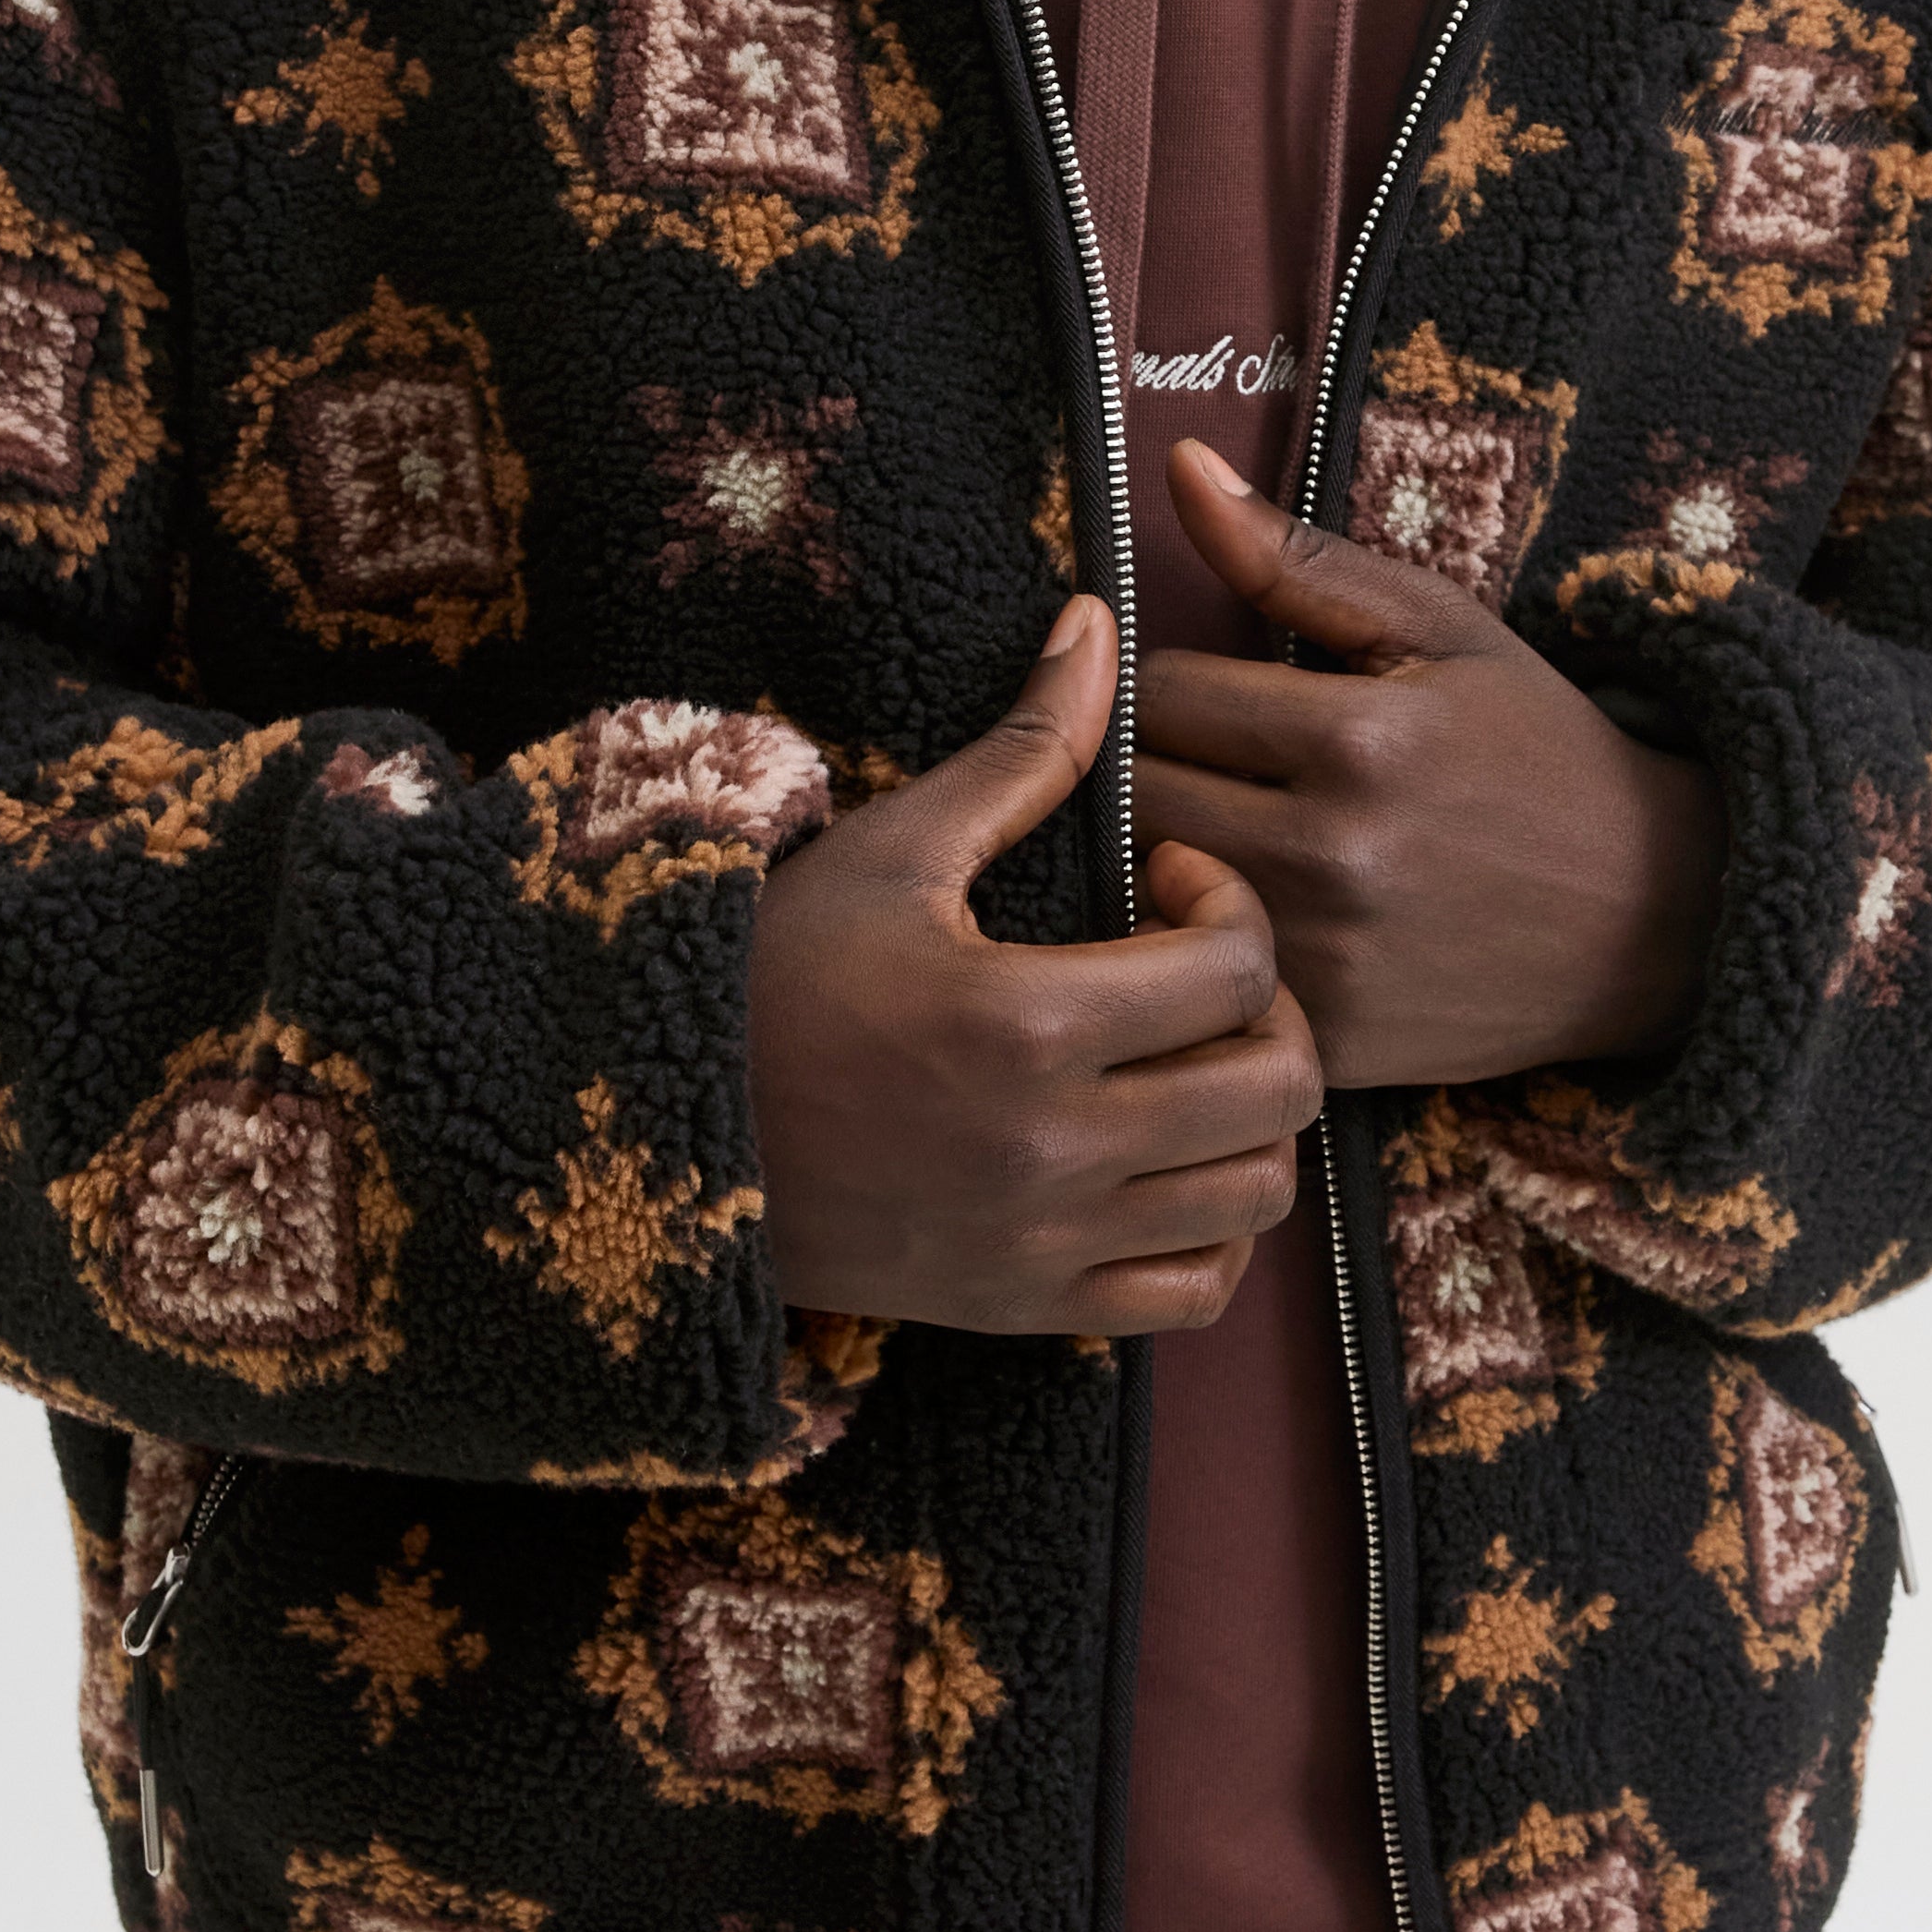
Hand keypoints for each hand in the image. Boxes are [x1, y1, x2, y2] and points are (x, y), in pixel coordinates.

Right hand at [747, 592, 1321, 1333]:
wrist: (651, 1138)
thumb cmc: (769, 978)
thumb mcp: (892, 849)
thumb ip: (1023, 747)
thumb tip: (1097, 621)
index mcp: (1025, 1022)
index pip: (1240, 965)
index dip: (1227, 900)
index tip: (1164, 880)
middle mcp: (1053, 1150)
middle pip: (1279, 1085)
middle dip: (1270, 1005)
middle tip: (1201, 967)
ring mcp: (1046, 1245)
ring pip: (1258, 1196)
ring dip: (1253, 1115)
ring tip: (1188, 1057)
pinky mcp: (1026, 1311)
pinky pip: (1197, 1294)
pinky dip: (1215, 1226)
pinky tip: (1164, 1155)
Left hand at [1131, 441, 1722, 1091]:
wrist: (1651, 916)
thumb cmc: (1533, 750)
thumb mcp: (1439, 629)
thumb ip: (1294, 558)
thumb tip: (1176, 466)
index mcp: (1360, 738)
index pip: (1159, 693)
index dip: (1176, 683)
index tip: (1220, 696)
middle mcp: (1334, 855)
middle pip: (1135, 794)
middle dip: (1153, 768)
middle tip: (1207, 765)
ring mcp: (1329, 961)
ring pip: (1148, 891)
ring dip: (1162, 859)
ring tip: (1218, 833)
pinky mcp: (1328, 1043)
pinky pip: (1197, 983)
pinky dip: (1204, 947)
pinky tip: (1243, 920)